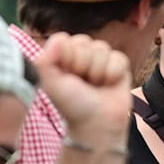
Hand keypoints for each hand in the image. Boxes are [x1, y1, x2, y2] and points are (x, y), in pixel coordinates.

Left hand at [35, 32, 131, 149]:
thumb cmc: (73, 106)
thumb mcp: (51, 84)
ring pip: (101, 48)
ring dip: (98, 71)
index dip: (67, 58)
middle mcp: (81, 54)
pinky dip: (113, 73)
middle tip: (82, 83)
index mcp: (62, 56)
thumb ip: (44, 62)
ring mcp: (101, 58)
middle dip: (83, 65)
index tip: (67, 76)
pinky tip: (109, 84)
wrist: (98, 123)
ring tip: (96, 86)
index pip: (64, 39)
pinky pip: (118, 58)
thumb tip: (58, 40)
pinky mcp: (119, 64)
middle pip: (83, 42)